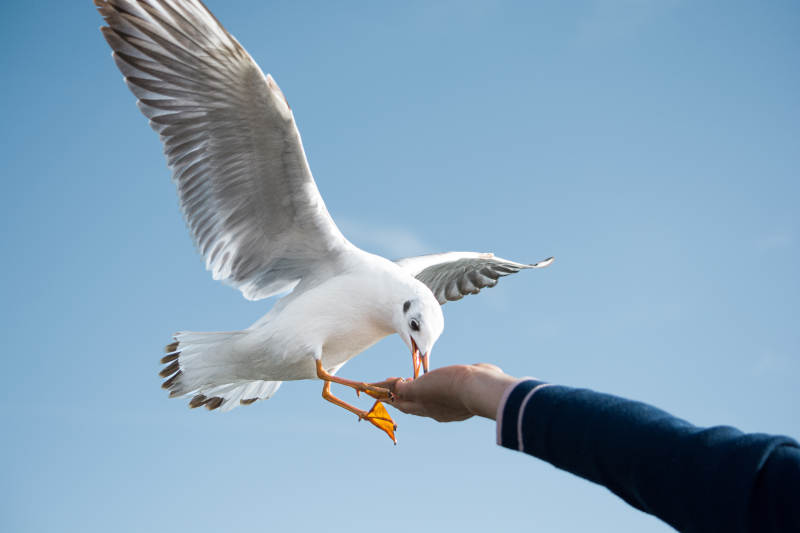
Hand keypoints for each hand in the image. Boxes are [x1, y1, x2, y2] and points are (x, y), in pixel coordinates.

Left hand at [371, 363, 518, 421]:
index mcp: (424, 407)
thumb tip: (394, 390)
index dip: (388, 395)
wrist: (481, 388)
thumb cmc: (450, 387)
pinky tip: (440, 380)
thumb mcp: (422, 387)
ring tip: (414, 382)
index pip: (400, 403)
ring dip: (420, 390)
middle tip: (393, 383)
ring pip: (430, 397)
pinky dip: (438, 386)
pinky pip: (446, 392)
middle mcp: (437, 409)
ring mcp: (451, 403)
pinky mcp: (464, 395)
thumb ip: (406, 389)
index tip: (377, 388)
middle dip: (402, 394)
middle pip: (413, 402)